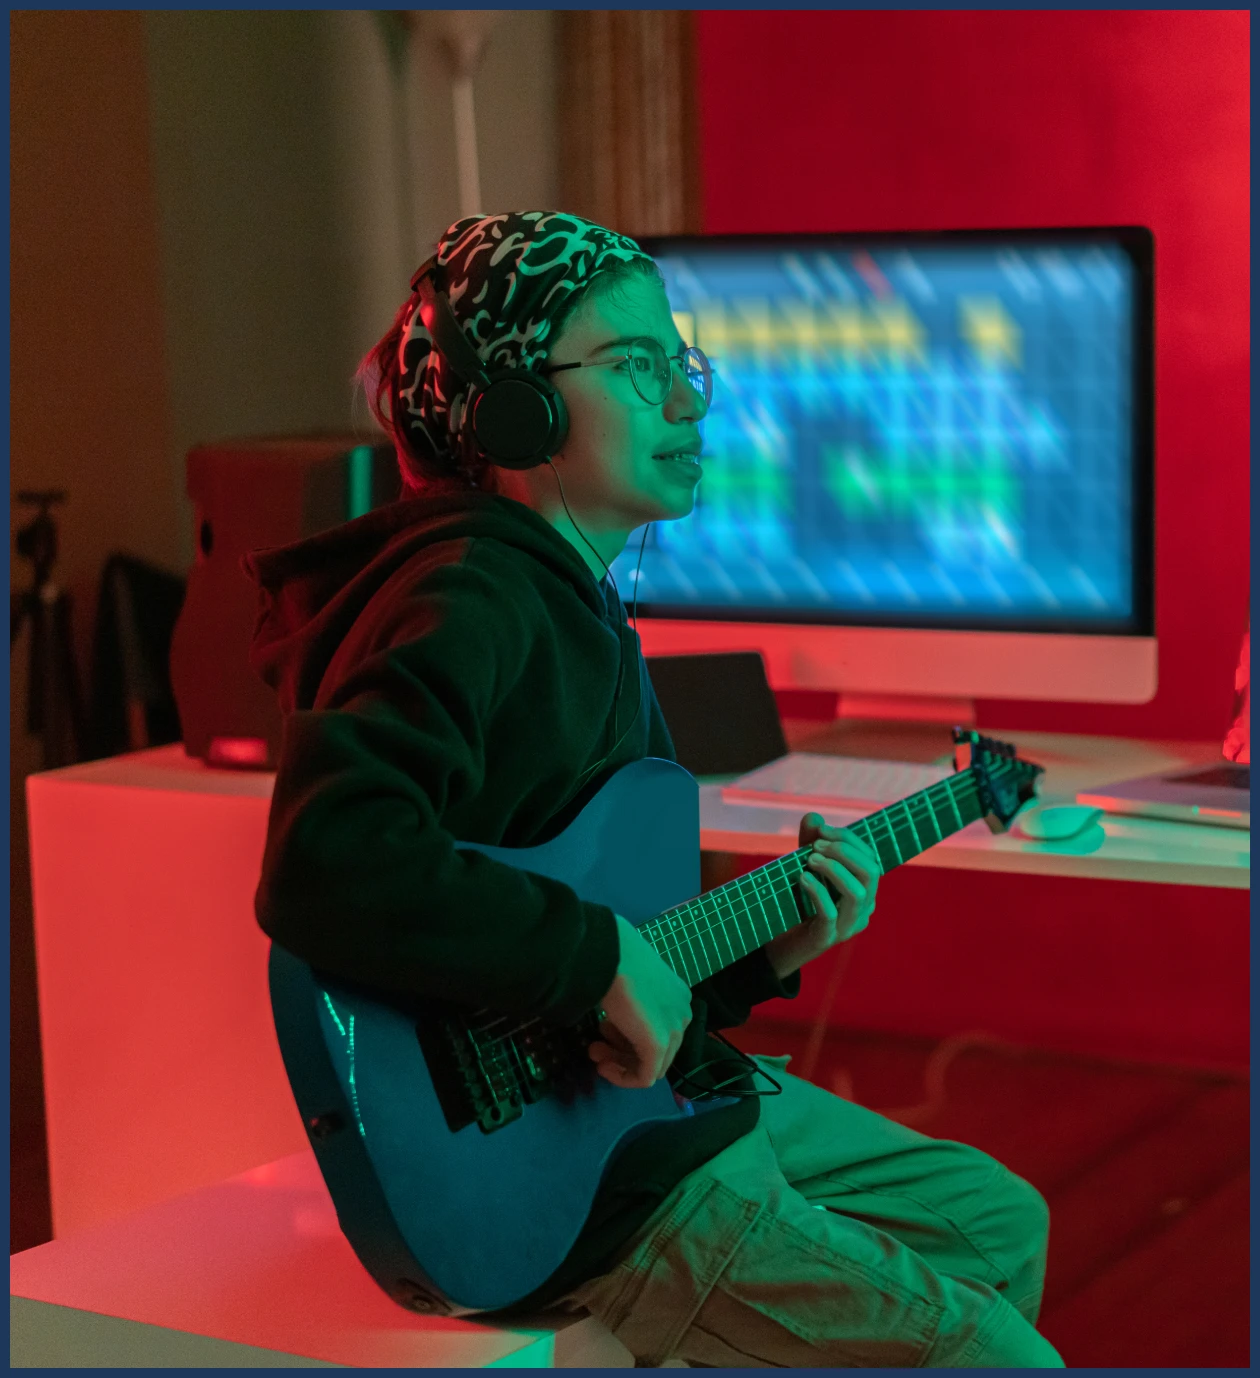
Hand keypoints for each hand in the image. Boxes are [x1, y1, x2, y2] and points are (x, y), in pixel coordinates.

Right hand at [590, 915, 692, 1088]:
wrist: (610, 954)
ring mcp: (674, 1029)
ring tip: (594, 1051)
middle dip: (623, 1051)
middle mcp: (683, 1014)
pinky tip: (603, 1067)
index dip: (629, 1036)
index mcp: (678, 997)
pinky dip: (623, 1077)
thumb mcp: (628, 984)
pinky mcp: (658, 1044)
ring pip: (652, 1065)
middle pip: (658, 1050)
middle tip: (596, 1045)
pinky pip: (645, 1076)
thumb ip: (632, 1006)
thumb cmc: (614, 961)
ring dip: (620, 1062)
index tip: (603, 1030)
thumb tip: (618, 1021)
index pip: (660, 1030)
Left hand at [764, 814, 881, 978]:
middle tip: (817, 845)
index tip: (821, 829)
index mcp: (864, 890)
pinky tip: (802, 877)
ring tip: (810, 859)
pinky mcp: (827, 938)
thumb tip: (814, 817)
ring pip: (857, 894)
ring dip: (834, 870)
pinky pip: (830, 914)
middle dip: (845, 852)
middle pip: (871, 873)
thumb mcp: (805, 867)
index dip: (849, 839)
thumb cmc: (799, 902)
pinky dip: (818, 891)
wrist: (781, 943)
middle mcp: (862, 909)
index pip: (870, 858)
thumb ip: (810, 842)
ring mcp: (847, 926)